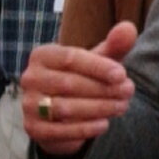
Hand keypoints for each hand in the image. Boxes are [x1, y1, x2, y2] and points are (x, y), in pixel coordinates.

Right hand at [18, 22, 137, 152]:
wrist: (59, 113)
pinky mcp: (33, 129)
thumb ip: (113, 45)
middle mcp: (30, 78)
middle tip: (128, 92)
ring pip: (65, 108)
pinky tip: (104, 124)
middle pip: (69, 84)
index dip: (98, 66)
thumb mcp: (97, 61)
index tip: (122, 74)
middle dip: (103, 89)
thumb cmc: (82, 78)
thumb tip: (129, 28)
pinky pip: (60, 131)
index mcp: (42, 55)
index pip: (70, 58)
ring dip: (98, 108)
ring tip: (121, 106)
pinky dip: (85, 129)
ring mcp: (29, 105)